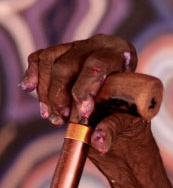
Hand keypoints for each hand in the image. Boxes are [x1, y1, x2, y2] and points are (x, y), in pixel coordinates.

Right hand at [19, 34, 136, 126]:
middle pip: (69, 64)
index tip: (83, 113)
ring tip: (51, 116)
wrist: (123, 104)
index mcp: (122, 54)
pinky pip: (40, 58)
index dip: (85, 87)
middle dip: (60, 94)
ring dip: (46, 91)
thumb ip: (114, 128)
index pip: (99, 64)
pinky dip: (33, 74)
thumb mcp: (129, 118)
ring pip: (51, 62)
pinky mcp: (61, 53)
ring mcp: (78, 46)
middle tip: (62, 119)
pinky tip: (28, 88)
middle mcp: (99, 45)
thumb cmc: (129, 110)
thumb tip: (98, 142)